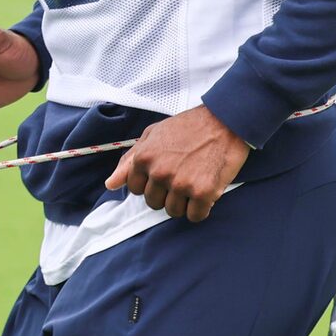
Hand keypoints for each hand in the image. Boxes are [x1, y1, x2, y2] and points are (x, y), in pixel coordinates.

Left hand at [105, 105, 247, 222]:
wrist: (225, 120)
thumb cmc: (189, 126)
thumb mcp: (152, 135)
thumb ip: (129, 161)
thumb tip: (111, 184)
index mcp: (144, 159)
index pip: (135, 189)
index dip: (150, 183)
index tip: (163, 175)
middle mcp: (159, 173)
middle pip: (154, 203)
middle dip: (165, 194)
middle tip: (181, 177)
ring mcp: (181, 184)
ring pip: (173, 211)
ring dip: (183, 203)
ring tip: (194, 183)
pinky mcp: (203, 192)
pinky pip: (195, 216)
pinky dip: (200, 209)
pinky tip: (205, 194)